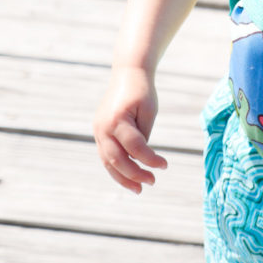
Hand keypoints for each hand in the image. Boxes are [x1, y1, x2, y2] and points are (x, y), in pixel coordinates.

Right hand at [94, 66, 167, 192]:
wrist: (127, 74)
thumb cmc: (142, 91)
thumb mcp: (149, 111)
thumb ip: (143, 136)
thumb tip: (140, 159)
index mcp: (117, 120)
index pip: (135, 147)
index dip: (150, 159)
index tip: (164, 165)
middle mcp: (103, 128)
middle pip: (117, 159)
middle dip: (134, 175)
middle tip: (152, 182)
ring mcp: (98, 131)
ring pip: (108, 162)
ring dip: (123, 177)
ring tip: (139, 189)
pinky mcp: (98, 132)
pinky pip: (106, 155)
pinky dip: (117, 168)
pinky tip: (129, 177)